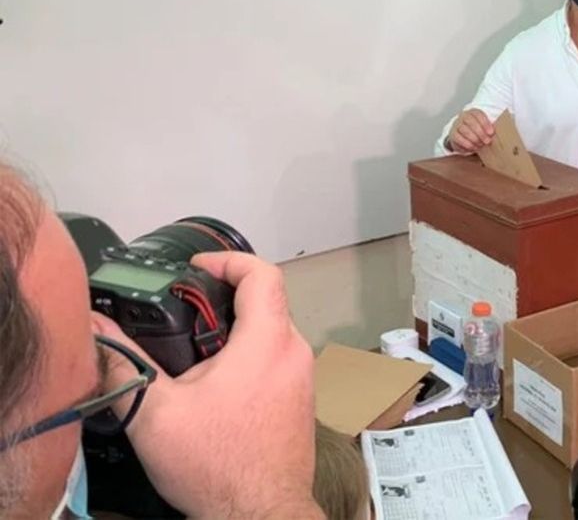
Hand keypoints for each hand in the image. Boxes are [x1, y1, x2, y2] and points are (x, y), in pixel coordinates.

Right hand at [93, 252, 320, 518]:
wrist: (260, 514)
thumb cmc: (219, 466)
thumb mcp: (156, 414)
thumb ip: (125, 367)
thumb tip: (98, 333)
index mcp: (267, 342)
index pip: (263, 273)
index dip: (229, 259)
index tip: (198, 266)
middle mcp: (294, 353)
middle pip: (266, 303)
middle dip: (224, 301)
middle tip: (184, 312)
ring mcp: (302, 378)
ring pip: (271, 334)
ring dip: (235, 334)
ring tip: (193, 355)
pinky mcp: (300, 401)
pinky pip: (277, 362)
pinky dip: (249, 359)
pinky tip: (215, 387)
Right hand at [449, 108, 494, 153]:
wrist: (463, 136)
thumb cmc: (477, 131)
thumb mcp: (484, 127)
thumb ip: (490, 128)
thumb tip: (502, 132)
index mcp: (473, 112)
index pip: (478, 114)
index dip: (485, 123)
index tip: (491, 132)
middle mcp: (463, 116)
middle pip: (471, 122)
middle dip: (480, 133)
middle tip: (487, 141)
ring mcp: (457, 125)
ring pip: (464, 130)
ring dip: (474, 139)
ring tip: (481, 145)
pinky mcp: (453, 134)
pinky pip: (458, 138)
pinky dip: (467, 144)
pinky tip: (473, 147)